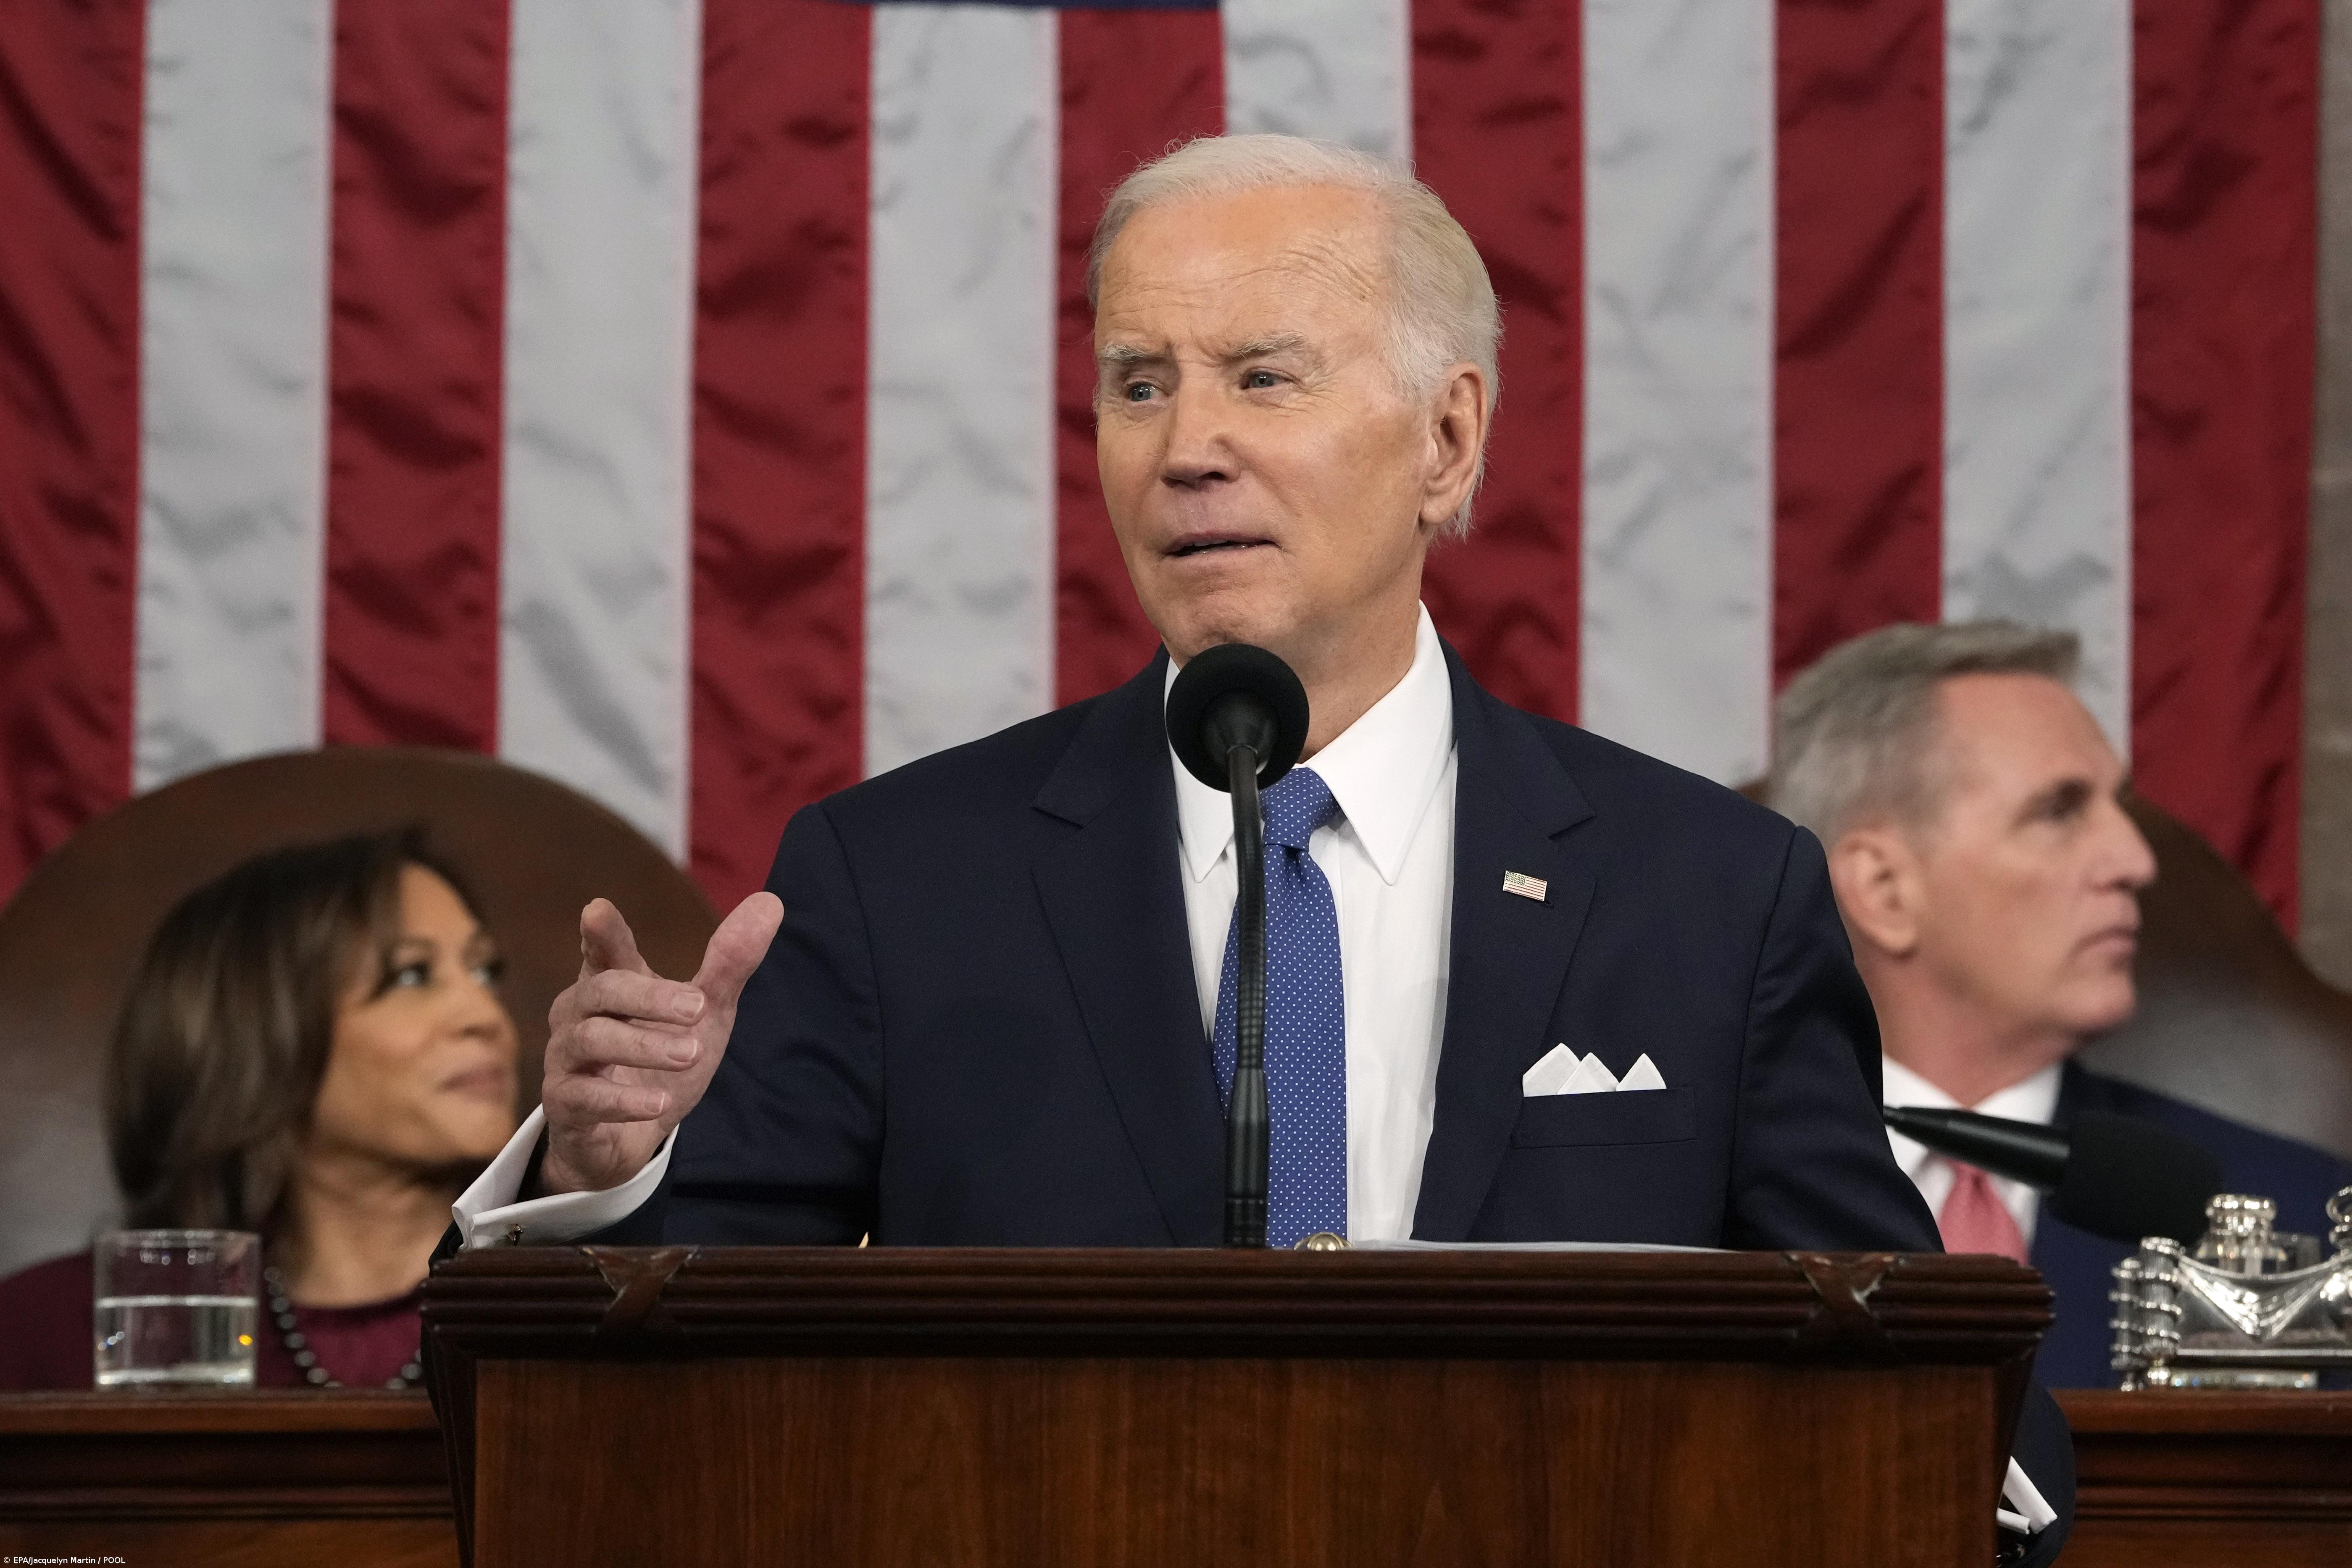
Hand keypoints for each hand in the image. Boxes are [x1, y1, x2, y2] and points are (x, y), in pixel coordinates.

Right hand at [539, 891, 783, 1192]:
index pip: (603, 952)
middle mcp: (579, 1016)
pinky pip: (585, 1097)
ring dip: (644, 1046)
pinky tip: (658, 1104)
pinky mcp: (564, 1105)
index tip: (597, 911)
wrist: (626, 1138)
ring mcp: (566, 1060)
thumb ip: (729, 963)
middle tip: (697, 1007)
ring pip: (591, 1040)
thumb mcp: (704, 1013)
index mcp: (611, 985)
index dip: (601, 934)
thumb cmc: (660, 1061)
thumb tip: (772, 901)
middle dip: (648, 996)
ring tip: (691, 1054)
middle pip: (602, 991)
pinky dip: (624, 1101)